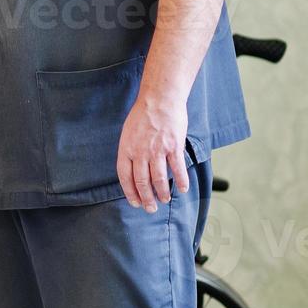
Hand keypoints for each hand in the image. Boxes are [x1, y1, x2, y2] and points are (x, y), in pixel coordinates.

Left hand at [116, 94, 189, 211]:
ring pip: (159, 179)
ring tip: (164, 200)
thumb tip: (132, 168)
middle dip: (146, 198)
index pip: (125, 177)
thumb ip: (130, 150)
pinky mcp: (173, 147)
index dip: (130, 192)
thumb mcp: (128, 132)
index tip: (134, 202)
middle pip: (142, 181)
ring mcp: (157, 150)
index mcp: (126, 149)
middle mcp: (140, 152)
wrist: (160, 99)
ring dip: (162, 193)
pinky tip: (182, 189)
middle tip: (150, 208)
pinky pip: (177, 169)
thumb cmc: (143, 114)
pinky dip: (181, 181)